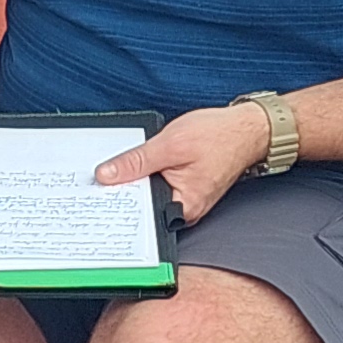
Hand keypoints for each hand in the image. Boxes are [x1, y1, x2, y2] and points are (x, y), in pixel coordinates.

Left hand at [100, 102, 270, 228]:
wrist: (248, 128)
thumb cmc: (218, 136)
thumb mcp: (170, 144)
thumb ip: (136, 162)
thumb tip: (106, 175)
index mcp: (184, 206)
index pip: (141, 213)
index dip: (116, 202)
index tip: (94, 194)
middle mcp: (186, 209)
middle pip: (143, 206)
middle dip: (122, 192)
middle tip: (97, 181)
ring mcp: (186, 199)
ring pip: (149, 195)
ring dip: (134, 182)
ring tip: (114, 172)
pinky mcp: (186, 187)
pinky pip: (158, 186)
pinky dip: (146, 176)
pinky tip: (135, 167)